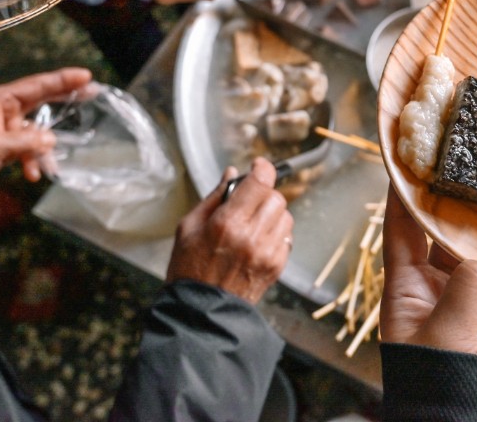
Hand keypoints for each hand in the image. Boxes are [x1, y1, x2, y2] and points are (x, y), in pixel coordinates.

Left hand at [0, 67, 92, 193]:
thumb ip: (25, 142)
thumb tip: (51, 140)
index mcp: (0, 100)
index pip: (37, 86)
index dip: (62, 80)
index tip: (86, 76)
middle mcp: (5, 110)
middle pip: (42, 101)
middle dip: (65, 101)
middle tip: (93, 93)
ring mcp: (6, 128)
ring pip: (37, 133)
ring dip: (43, 150)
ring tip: (50, 166)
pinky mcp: (5, 146)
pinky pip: (27, 150)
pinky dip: (32, 162)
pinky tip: (32, 176)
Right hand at [166, 158, 292, 303]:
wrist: (201, 311)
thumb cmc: (189, 269)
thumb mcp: (189, 227)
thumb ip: (214, 197)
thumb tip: (232, 174)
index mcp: (227, 223)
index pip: (260, 181)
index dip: (263, 168)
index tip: (258, 166)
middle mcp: (252, 236)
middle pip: (276, 197)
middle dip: (264, 194)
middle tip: (248, 203)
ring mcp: (267, 252)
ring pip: (286, 216)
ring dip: (272, 215)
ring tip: (252, 225)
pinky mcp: (277, 266)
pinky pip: (287, 237)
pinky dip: (276, 234)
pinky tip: (257, 242)